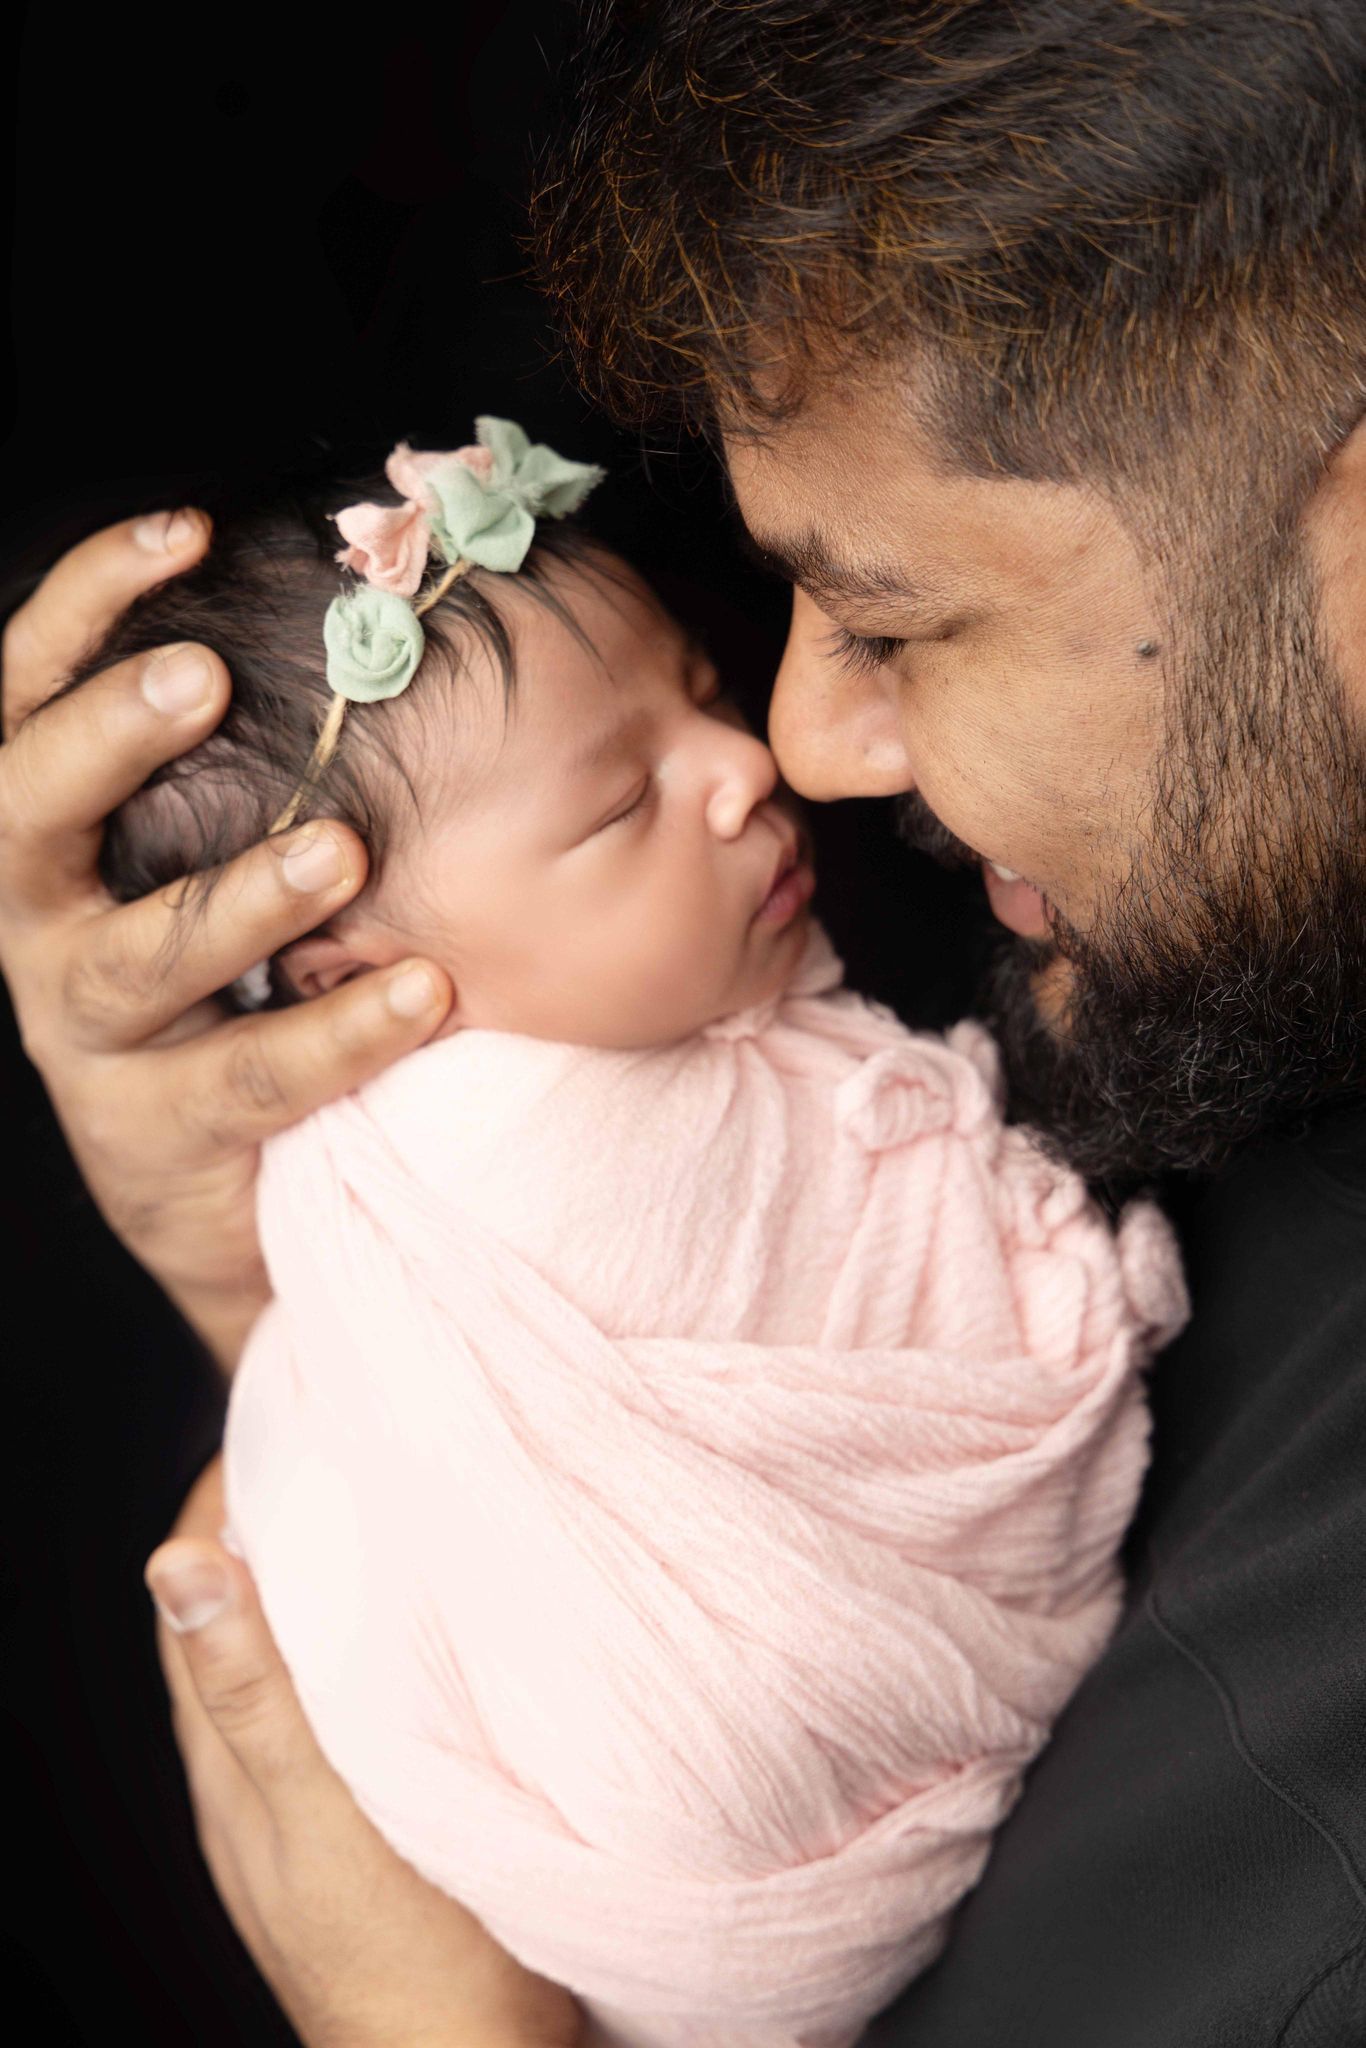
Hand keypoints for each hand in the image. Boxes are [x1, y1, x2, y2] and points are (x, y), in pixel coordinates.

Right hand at [0, 510, 452, 1369]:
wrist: (248, 1188)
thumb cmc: (253, 974)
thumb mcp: (235, 855)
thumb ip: (273, 755)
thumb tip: (393, 596)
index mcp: (60, 832)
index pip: (32, 693)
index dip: (87, 603)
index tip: (186, 528)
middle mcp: (45, 922)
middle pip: (23, 812)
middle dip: (103, 738)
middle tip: (200, 678)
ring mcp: (87, 1037)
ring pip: (136, 959)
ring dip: (236, 896)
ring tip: (343, 852)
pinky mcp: (154, 1138)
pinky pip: (247, 1078)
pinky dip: (339, 1031)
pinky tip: (425, 990)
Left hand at [146, 1455, 584, 2047]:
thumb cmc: (404, 1954)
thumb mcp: (321, 1814)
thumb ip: (253, 1695)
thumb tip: (173, 1566)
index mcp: (226, 1754)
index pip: (189, 1590)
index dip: (217, 1499)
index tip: (276, 1423)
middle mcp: (252, 1769)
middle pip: (237, 1610)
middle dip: (270, 1520)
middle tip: (342, 1442)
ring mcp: (306, 1797)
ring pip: (295, 1653)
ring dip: (321, 1576)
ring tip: (383, 1507)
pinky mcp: (365, 1816)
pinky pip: (345, 1698)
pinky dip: (366, 1638)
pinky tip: (423, 1624)